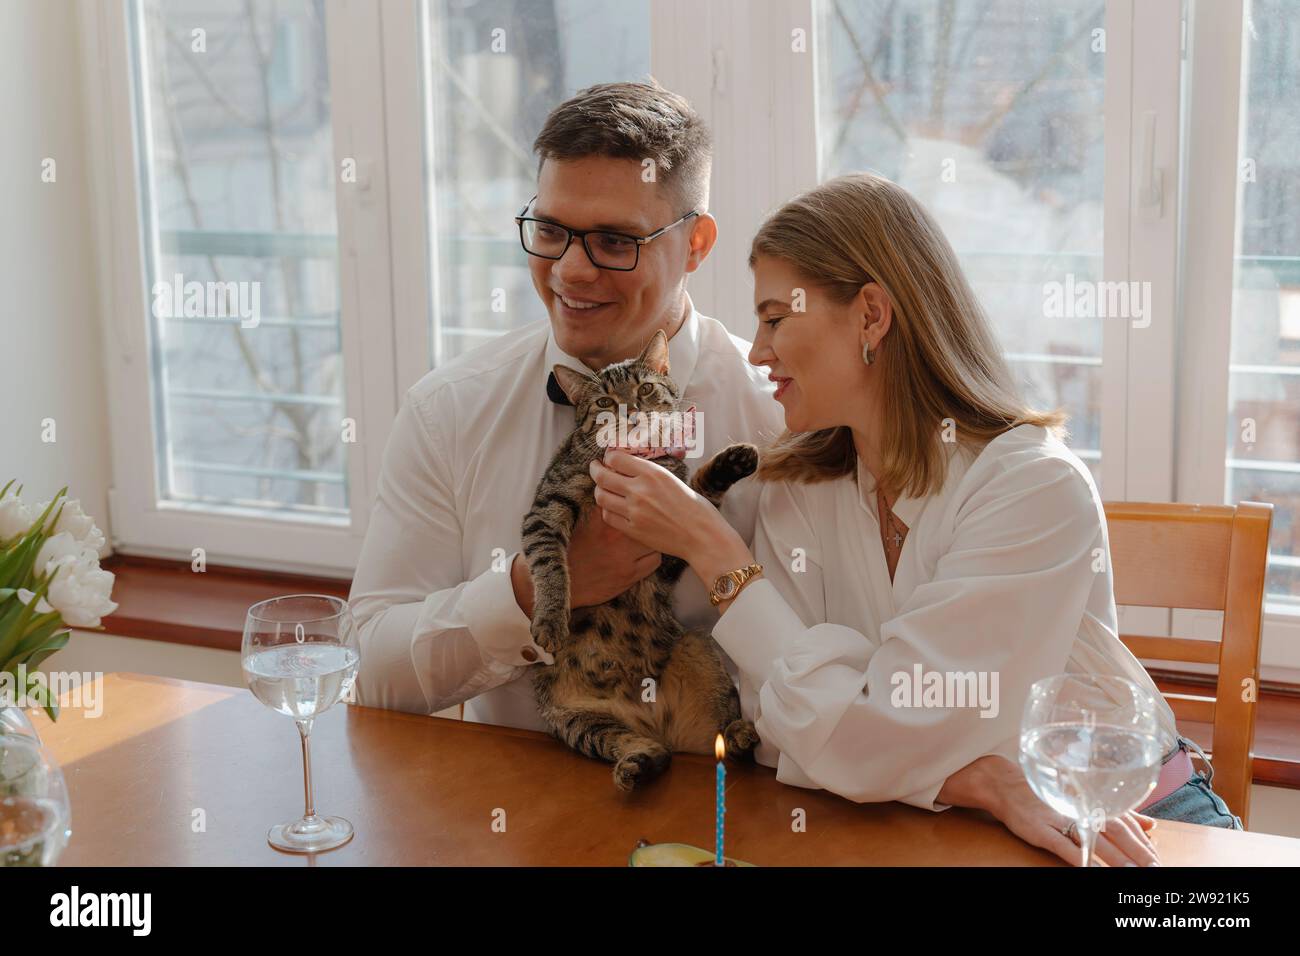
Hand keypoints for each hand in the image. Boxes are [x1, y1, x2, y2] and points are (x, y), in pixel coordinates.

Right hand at [509, 508, 660, 616]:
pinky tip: (644, 554)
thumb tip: (607, 486)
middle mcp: (615, 537)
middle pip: (646, 519)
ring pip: (654, 540)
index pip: (629, 500)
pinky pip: (654, 561)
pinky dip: (652, 556)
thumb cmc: (567, 550)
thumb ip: (595, 506)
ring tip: (648, 535)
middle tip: (651, 514)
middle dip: (650, 516)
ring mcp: (624, 558)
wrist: (558, 584)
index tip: (641, 496)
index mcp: (601, 520)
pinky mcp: (629, 576)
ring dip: (653, 537)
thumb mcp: (577, 522)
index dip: (637, 496)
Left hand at [589, 448, 729, 560]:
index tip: (608, 457)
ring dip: (599, 490)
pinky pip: (608, 516)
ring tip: (602, 488)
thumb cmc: (695, 507)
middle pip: (602, 476)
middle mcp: (640, 490)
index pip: (616, 458)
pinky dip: (607, 509)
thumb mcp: (673, 479)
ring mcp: (634, 511)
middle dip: (595, 469)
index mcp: (652, 473)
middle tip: (595, 467)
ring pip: (601, 496)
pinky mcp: (632, 530)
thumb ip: (649, 472)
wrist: (702, 536)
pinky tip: (612, 506)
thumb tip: (629, 465)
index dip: (608, 456)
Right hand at [940, 755, 1160, 866]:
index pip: (1125, 822)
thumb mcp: (1083, 800)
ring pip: (1095, 840)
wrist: (1004, 784)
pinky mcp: (1041, 829)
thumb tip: (1151, 825)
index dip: (1143, 842)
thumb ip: (1117, 812)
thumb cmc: (1045, 793)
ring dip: (1117, 858)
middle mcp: (1080, 806)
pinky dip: (1081, 858)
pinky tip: (1094, 870)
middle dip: (1138, 852)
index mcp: (1092, 799)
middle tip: (1154, 869)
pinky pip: (1065, 847)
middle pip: (1116, 831)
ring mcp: (1060, 817)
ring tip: (1133, 873)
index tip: (1156, 858)